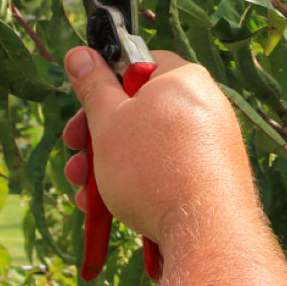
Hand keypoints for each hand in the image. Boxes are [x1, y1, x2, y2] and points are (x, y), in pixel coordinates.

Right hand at [61, 49, 259, 251]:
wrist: (205, 232)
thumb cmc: (154, 168)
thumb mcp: (108, 121)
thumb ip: (92, 86)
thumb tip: (80, 53)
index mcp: (183, 78)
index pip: (138, 64)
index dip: (106, 83)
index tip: (84, 105)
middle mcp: (204, 105)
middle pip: (138, 110)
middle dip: (96, 137)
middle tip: (73, 154)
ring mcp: (211, 143)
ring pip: (147, 147)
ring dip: (107, 167)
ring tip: (83, 194)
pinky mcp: (213, 177)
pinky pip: (167, 171)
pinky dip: (137, 185)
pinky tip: (108, 209)